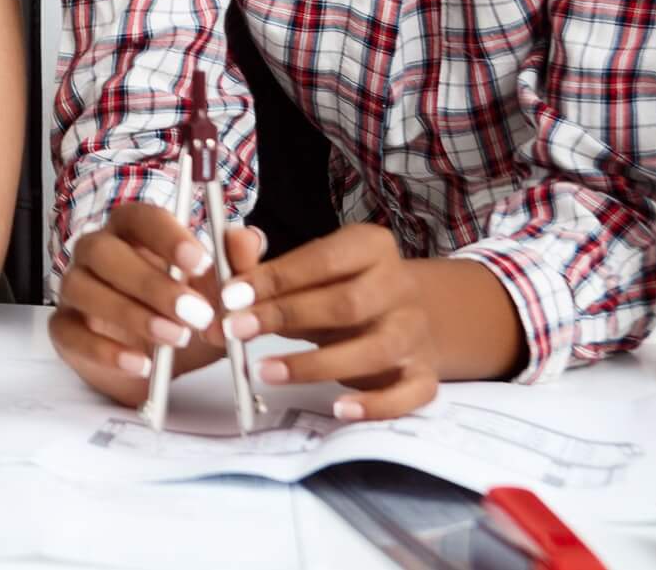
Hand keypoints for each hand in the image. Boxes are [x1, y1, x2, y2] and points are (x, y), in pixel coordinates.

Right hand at [50, 200, 262, 405]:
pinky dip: (106, 350)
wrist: (160, 365)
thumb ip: (235, 265)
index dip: (167, 236)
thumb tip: (247, 238)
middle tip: (195, 312)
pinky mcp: (65, 328)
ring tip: (176, 339)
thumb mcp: (217, 294)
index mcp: (132, 232)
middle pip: (106, 251)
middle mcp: (97, 253)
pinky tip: (141, 364)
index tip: (201, 262)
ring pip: (84, 288)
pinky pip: (71, 332)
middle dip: (151, 282)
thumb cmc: (184, 315)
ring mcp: (76, 289)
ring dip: (131, 314)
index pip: (140, 217)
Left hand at [219, 224, 439, 421]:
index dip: (276, 277)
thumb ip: (262, 264)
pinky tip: (338, 409)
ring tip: (265, 371)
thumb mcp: (302, 273)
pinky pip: (408, 394)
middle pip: (348, 304)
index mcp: (371, 247)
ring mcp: (415, 332)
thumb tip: (232, 245)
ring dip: (314, 364)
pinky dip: (375, 405)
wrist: (401, 315)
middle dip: (286, 316)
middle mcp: (400, 287)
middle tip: (237, 330)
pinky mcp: (423, 373)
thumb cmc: (336, 292)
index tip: (231, 296)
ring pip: (374, 350)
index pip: (324, 259)